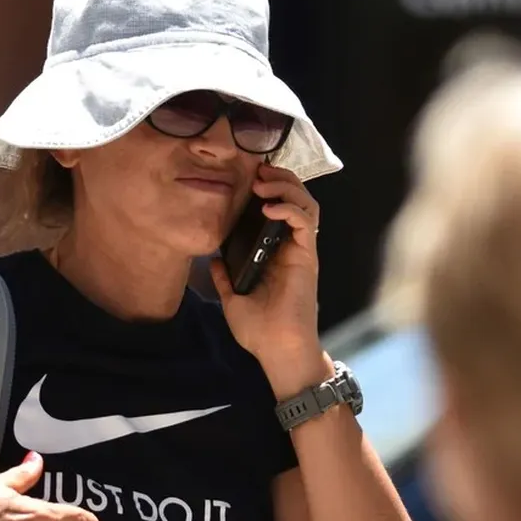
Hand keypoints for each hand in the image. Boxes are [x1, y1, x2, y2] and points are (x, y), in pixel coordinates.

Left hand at [211, 163, 321, 363]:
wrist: (277, 349)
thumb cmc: (259, 330)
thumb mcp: (232, 299)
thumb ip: (225, 278)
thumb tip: (213, 260)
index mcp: (276, 253)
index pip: (279, 209)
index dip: (269, 189)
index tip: (248, 177)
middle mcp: (291, 247)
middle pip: (296, 198)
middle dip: (279, 179)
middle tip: (257, 171)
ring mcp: (301, 250)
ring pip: (305, 204)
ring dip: (286, 186)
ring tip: (263, 182)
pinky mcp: (307, 256)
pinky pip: (305, 221)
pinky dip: (289, 208)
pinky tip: (269, 207)